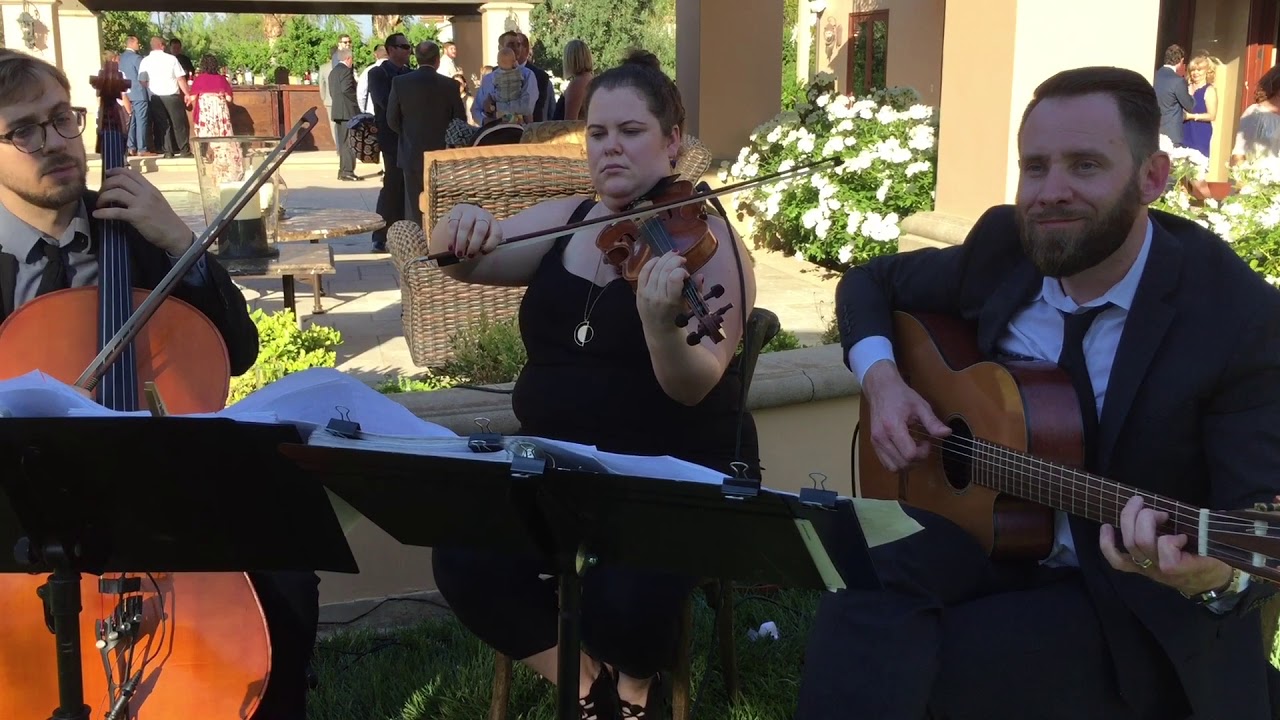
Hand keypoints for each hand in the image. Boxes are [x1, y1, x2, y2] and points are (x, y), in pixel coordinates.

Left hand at [93, 167, 192, 255]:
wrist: (176, 235)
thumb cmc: (167, 220)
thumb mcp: (157, 201)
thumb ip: (144, 194)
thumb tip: (128, 190)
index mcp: (151, 188)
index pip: (131, 173)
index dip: (116, 171)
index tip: (107, 175)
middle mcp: (146, 193)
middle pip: (120, 180)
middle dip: (106, 185)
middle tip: (101, 193)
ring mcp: (141, 204)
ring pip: (115, 193)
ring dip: (103, 197)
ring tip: (100, 204)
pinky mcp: (137, 217)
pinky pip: (115, 212)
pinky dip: (103, 212)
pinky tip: (97, 214)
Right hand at [436, 204, 500, 258]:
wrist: (465, 216)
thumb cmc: (476, 233)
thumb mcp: (484, 239)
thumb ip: (481, 247)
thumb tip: (471, 257)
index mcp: (493, 224)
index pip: (496, 234)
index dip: (491, 245)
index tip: (483, 253)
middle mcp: (483, 215)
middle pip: (480, 229)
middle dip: (474, 244)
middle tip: (469, 256)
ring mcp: (470, 211)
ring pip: (465, 226)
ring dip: (461, 241)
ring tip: (459, 253)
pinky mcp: (457, 210)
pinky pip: (453, 224)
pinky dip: (451, 237)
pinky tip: (450, 247)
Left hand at [635, 251, 688, 331]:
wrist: (660, 330)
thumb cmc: (678, 317)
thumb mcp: (690, 305)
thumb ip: (696, 290)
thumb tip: (700, 276)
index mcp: (671, 302)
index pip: (674, 278)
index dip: (681, 270)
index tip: (686, 274)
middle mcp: (657, 297)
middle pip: (664, 270)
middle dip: (674, 260)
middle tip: (681, 258)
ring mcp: (646, 294)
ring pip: (654, 269)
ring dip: (664, 259)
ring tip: (672, 256)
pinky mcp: (639, 292)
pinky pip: (643, 272)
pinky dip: (651, 263)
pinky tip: (658, 259)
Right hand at [862, 360, 949, 471]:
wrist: (881, 389)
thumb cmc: (901, 396)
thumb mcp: (920, 406)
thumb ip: (933, 422)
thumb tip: (947, 433)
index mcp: (893, 427)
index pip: (910, 454)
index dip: (923, 452)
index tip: (927, 441)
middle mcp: (881, 437)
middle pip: (903, 463)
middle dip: (918, 459)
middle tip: (922, 445)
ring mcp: (875, 442)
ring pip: (894, 467)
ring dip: (908, 463)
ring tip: (913, 449)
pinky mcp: (874, 444)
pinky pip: (886, 463)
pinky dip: (898, 462)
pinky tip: (905, 450)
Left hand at [1099, 495, 1233, 596]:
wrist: (1209, 584)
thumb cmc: (1215, 562)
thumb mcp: (1220, 551)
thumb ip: (1209, 536)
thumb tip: (1207, 518)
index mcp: (1183, 567)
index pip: (1167, 554)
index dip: (1171, 540)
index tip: (1183, 536)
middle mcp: (1160, 569)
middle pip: (1141, 542)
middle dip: (1146, 518)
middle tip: (1160, 511)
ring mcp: (1147, 569)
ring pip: (1129, 544)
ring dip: (1130, 519)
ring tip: (1137, 504)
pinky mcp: (1138, 568)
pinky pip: (1117, 560)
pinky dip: (1107, 544)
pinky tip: (1106, 527)